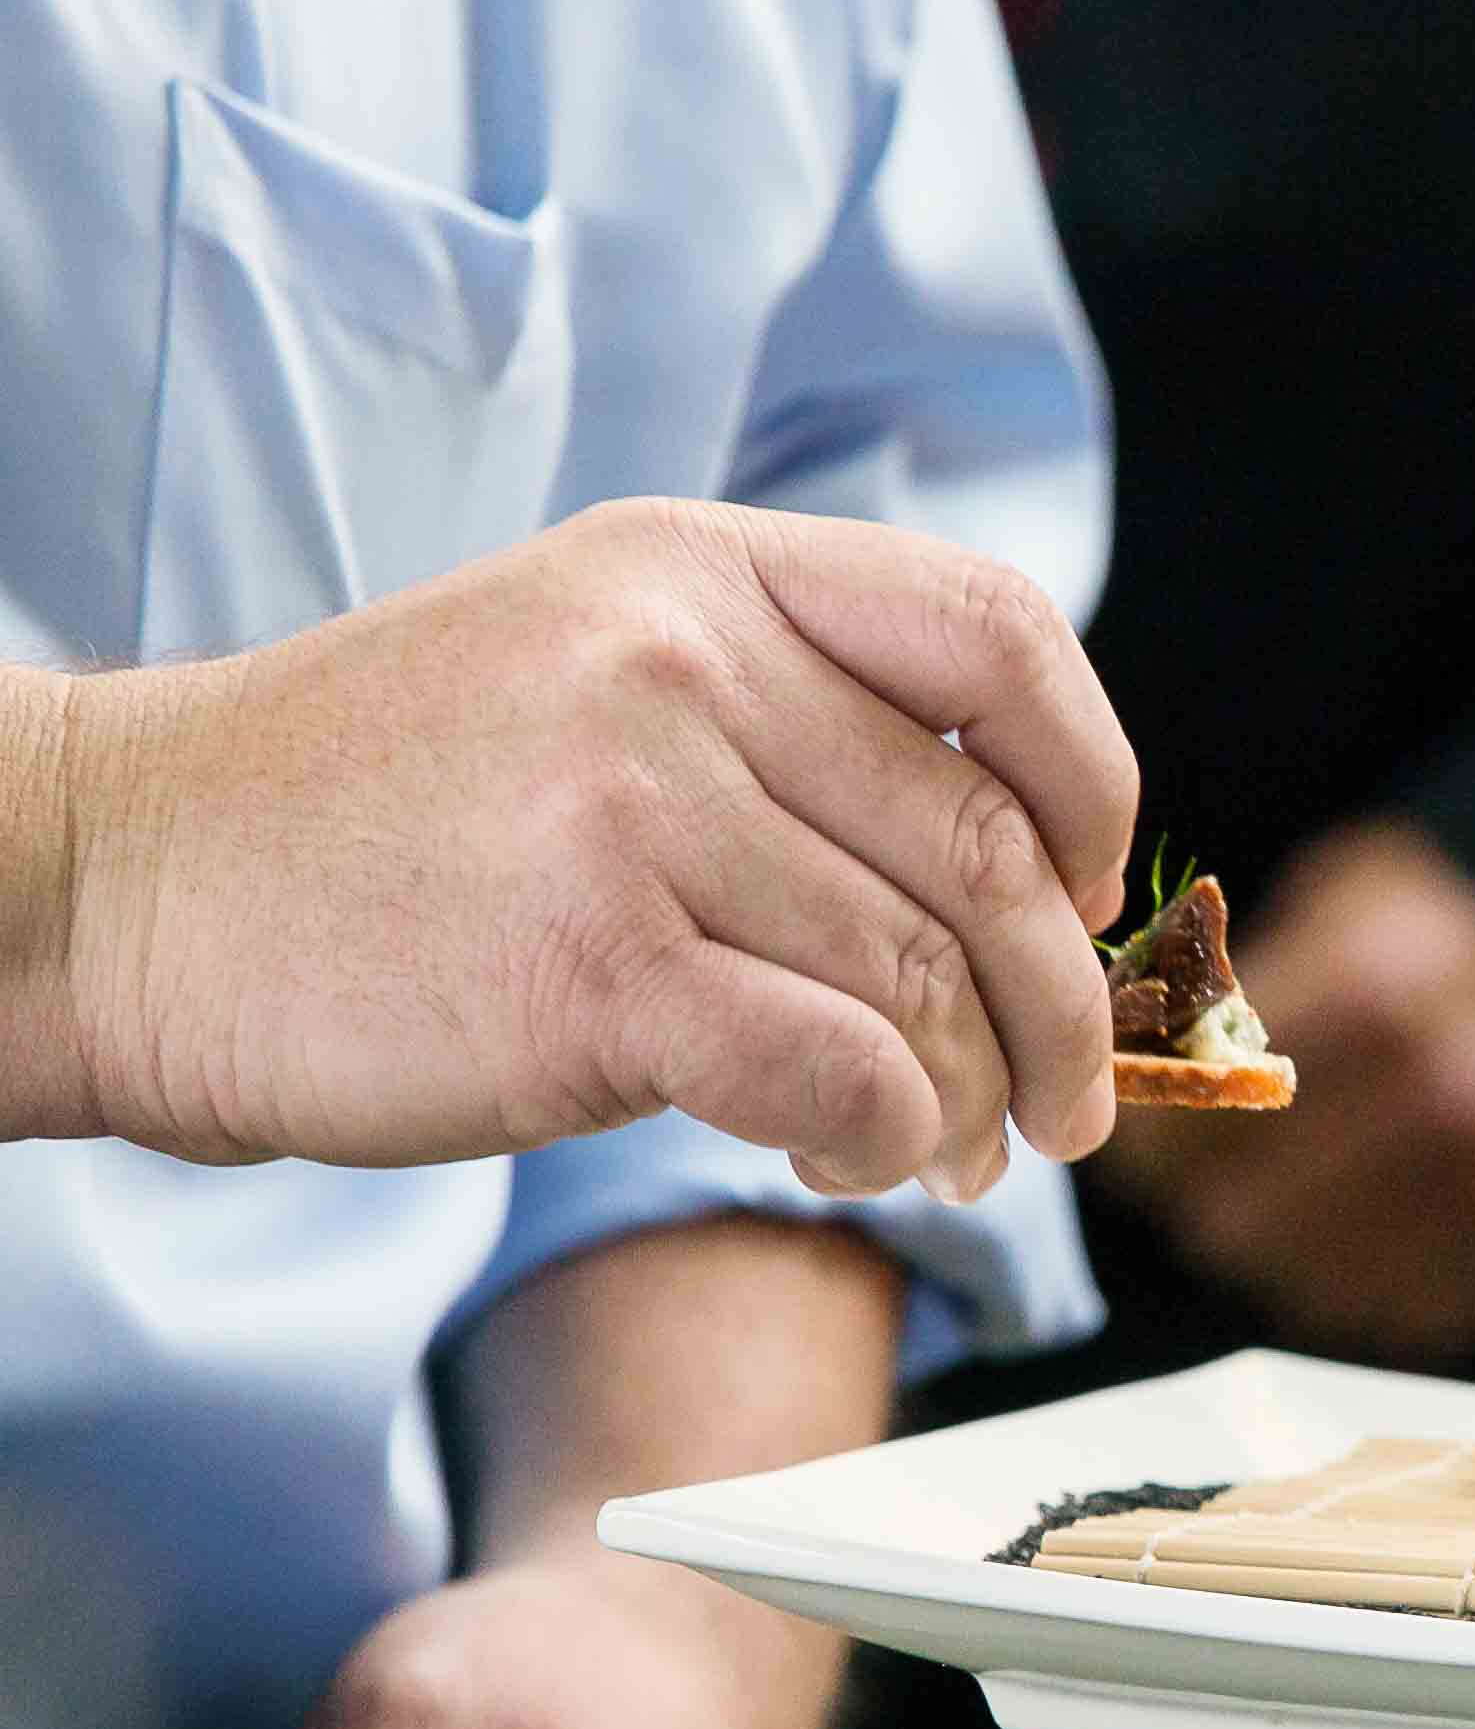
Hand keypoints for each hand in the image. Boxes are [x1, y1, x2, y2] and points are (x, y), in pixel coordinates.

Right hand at [34, 495, 1136, 1196]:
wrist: (129, 888)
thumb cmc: (385, 821)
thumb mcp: (596, 678)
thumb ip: (791, 723)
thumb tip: (1029, 877)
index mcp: (704, 569)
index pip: (1001, 635)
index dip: (1091, 782)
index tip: (1090, 895)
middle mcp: (685, 659)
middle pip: (986, 850)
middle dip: (1060, 1007)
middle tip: (1069, 1105)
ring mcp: (637, 803)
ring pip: (924, 980)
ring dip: (971, 1100)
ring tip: (951, 1156)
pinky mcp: (596, 962)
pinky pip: (842, 1071)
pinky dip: (878, 1139)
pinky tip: (843, 1160)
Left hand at [1103, 820, 1474, 1356]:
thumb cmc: (1453, 929)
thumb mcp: (1345, 904)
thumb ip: (1240, 978)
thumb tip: (1127, 1062)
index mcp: (1373, 990)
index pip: (1194, 1115)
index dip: (1147, 1138)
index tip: (1143, 1134)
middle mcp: (1435, 1094)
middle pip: (1233, 1219)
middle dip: (1204, 1206)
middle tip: (1207, 1184)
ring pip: (1306, 1283)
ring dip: (1275, 1255)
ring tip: (1281, 1209)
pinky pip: (1395, 1315)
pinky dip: (1359, 1288)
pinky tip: (1356, 1236)